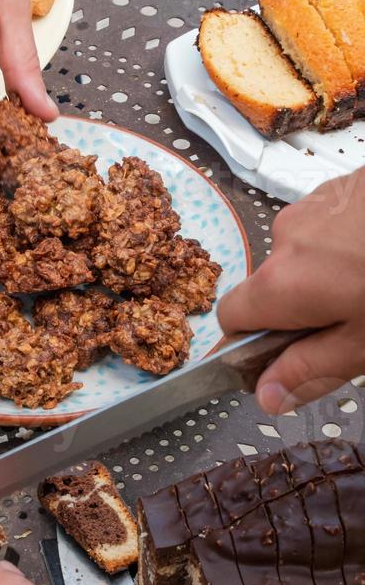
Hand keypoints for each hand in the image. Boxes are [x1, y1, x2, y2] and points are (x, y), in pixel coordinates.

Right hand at [218, 170, 364, 414]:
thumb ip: (311, 370)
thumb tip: (267, 396)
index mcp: (282, 283)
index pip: (231, 316)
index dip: (254, 341)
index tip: (287, 355)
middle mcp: (285, 239)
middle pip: (272, 286)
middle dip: (303, 307)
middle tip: (356, 322)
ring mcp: (310, 207)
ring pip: (302, 256)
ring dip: (326, 274)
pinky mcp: (336, 188)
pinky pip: (324, 228)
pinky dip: (344, 245)